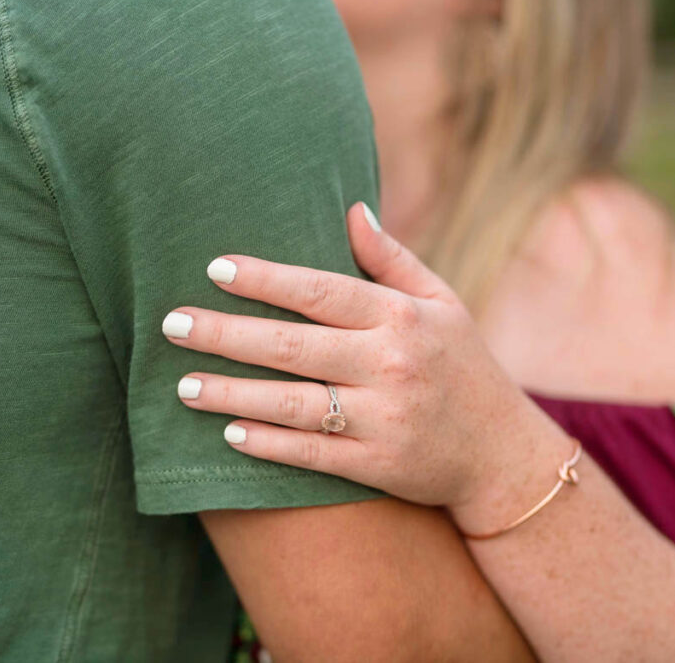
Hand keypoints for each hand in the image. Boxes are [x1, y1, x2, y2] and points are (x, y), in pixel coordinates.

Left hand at [162, 202, 545, 510]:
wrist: (502, 454)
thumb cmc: (463, 365)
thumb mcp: (442, 302)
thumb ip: (391, 259)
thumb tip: (349, 208)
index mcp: (402, 317)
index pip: (320, 291)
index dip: (265, 279)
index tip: (215, 268)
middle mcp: (391, 364)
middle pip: (292, 346)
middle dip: (226, 333)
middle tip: (171, 324)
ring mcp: (383, 418)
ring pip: (292, 403)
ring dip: (232, 393)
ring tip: (183, 384)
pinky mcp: (376, 466)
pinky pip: (312, 453)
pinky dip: (268, 444)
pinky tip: (229, 433)